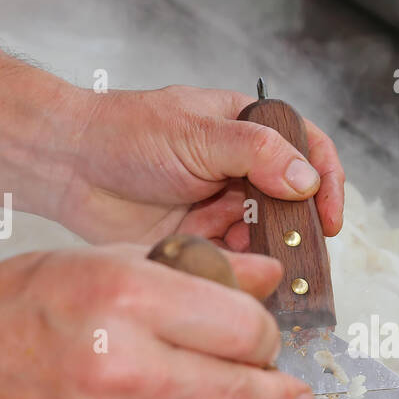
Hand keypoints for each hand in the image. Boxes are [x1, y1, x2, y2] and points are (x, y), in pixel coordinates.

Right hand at [0, 245, 315, 398]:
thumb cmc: (20, 307)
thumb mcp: (107, 262)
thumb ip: (196, 272)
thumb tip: (269, 278)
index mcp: (127, 298)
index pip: (245, 331)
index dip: (266, 339)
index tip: (266, 344)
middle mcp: (117, 366)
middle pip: (239, 395)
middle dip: (276, 398)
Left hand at [53, 85, 345, 248]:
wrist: (68, 167)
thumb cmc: (125, 133)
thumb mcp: (197, 132)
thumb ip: (257, 152)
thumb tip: (306, 180)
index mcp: (247, 129)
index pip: (308, 149)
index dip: (327, 182)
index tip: (329, 217)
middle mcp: (241, 169)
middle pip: (293, 201)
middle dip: (297, 227)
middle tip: (296, 250)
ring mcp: (222, 205)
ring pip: (266, 235)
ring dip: (267, 250)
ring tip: (254, 258)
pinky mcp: (201, 239)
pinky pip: (233, 258)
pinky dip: (237, 267)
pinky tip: (229, 269)